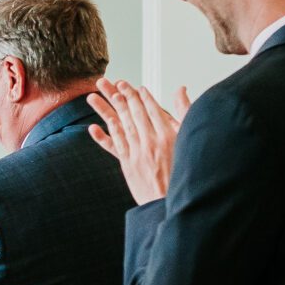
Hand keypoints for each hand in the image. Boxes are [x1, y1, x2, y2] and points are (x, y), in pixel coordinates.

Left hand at [87, 79, 188, 205]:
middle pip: (133, 114)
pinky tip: (95, 127)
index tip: (133, 86)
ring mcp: (138, 154)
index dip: (141, 96)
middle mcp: (151, 142)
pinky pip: (114, 147)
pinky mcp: (129, 165)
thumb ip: (185, 112)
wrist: (173, 202)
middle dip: (121, 96)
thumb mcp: (190, 139)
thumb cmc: (185, 172)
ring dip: (105, 109)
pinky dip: (105, 136)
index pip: (152, 109)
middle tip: (110, 83)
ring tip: (94, 95)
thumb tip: (180, 89)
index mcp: (168, 135)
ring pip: (119, 126)